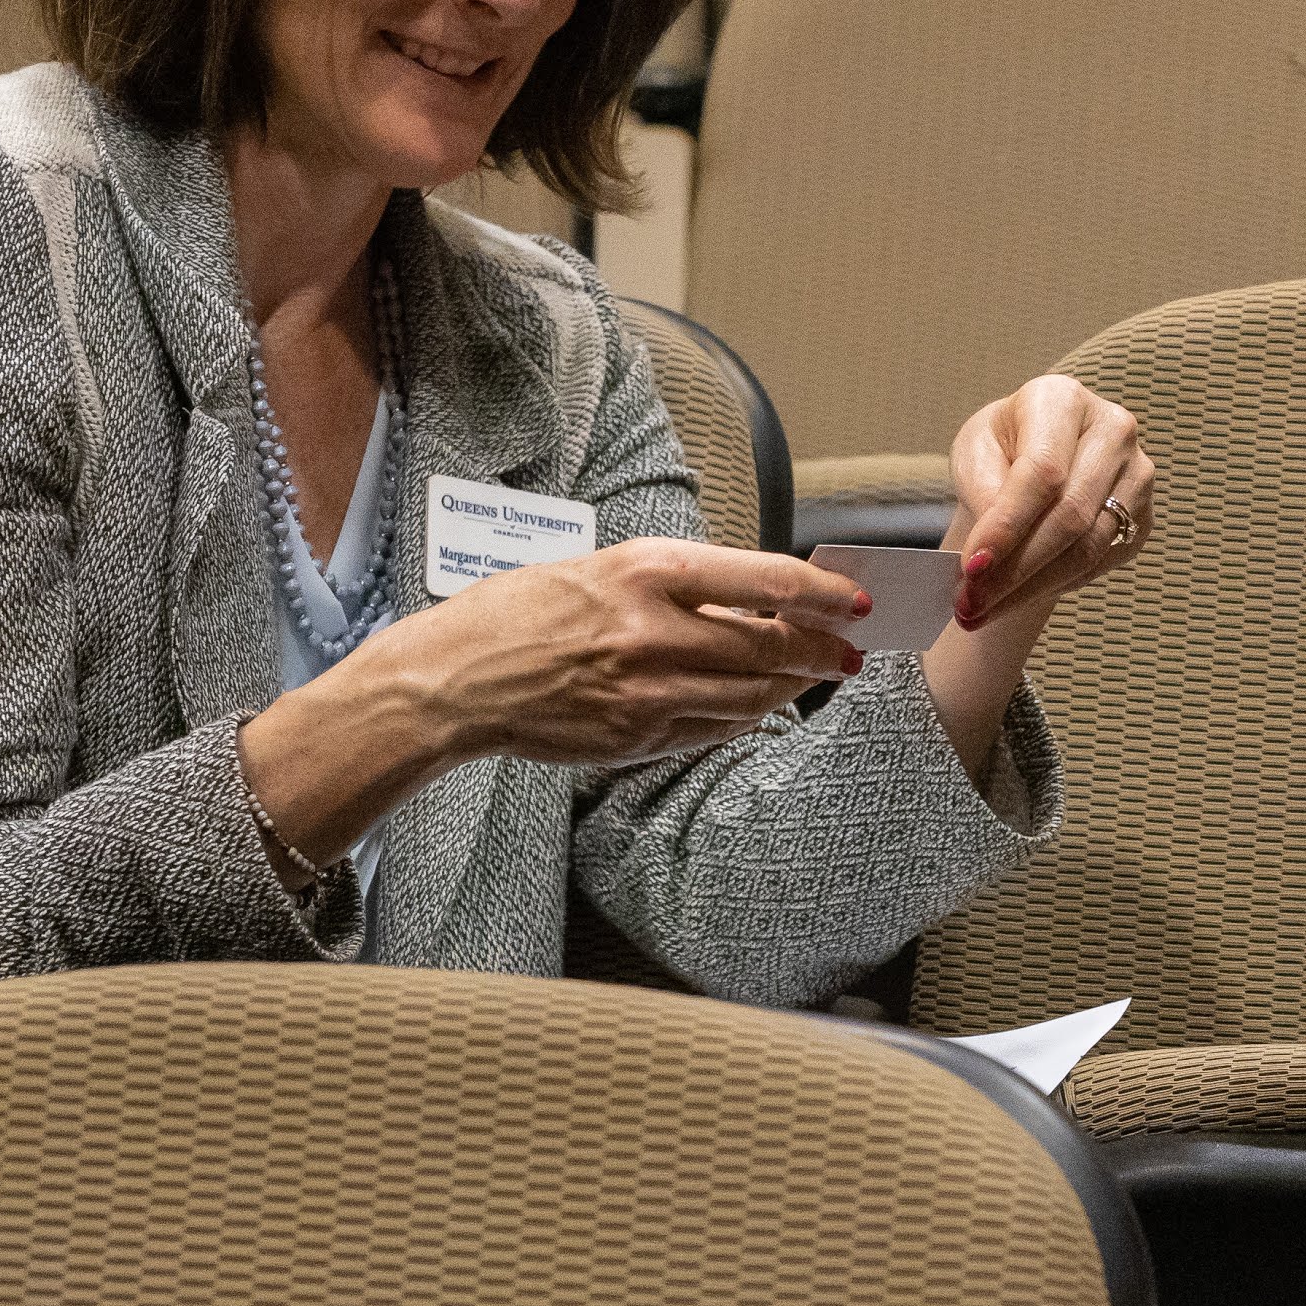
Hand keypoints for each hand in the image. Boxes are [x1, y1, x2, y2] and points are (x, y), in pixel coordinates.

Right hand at [386, 536, 867, 768]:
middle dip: (821, 651)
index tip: (853, 601)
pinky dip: (742, 716)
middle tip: (849, 650)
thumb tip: (749, 598)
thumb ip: (674, 585)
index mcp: (644, 571)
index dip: (821, 595)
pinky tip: (754, 705)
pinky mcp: (634, 737)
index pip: (764, 582)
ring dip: (790, 687)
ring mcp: (645, 691)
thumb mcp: (598, 568)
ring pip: (751, 696)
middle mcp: (653, 631)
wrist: (453, 679)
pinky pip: (711, 729)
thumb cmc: (519, 612)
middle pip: (770, 647)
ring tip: (810, 677)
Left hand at [946, 375, 1160, 630]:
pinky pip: (1100, 563)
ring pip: (1088, 548)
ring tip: (983, 611)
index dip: (1008, 524)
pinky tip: (1018, 594)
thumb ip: (982, 489)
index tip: (971, 568)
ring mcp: (1137, 474)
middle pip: (1070, 515)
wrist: (1038, 459)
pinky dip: (1054, 586)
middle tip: (971, 606)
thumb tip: (992, 549)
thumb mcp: (975, 452)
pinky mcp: (1144, 515)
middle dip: (1015, 570)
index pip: (1042, 471)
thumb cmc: (1001, 449)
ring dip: (1031, 588)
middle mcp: (1112, 429)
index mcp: (1063, 399)